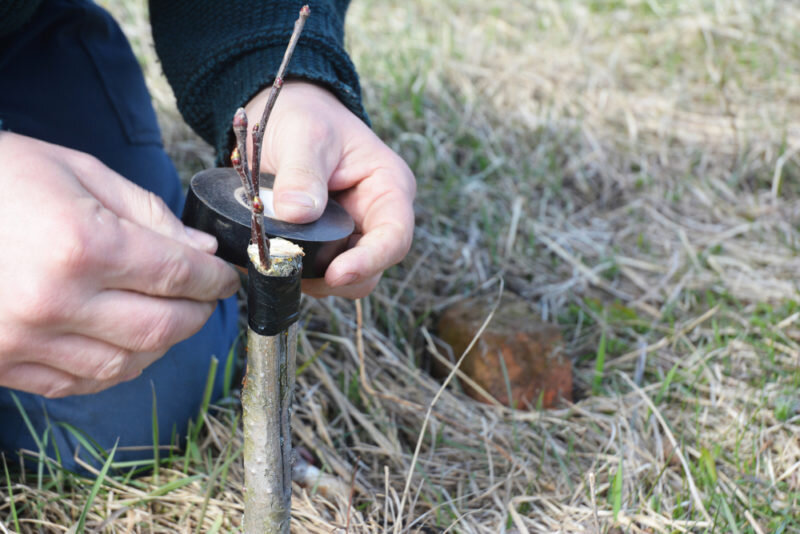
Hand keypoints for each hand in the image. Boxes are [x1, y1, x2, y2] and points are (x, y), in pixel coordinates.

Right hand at [0, 133, 239, 397]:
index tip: (227, 277)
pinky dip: (116, 366)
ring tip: (169, 317)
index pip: (178, 275)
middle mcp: (56, 301)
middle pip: (162, 328)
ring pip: (126, 364)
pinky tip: (124, 342)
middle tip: (207, 298)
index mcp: (81, 245)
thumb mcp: (75, 171)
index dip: (215, 280)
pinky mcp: (3, 363)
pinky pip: (80, 382)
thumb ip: (146, 212)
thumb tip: (201, 252)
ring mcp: (26, 340)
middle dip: (198, 314)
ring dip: (162, 344)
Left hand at [244, 81, 415, 297]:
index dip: (370, 261)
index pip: (395, 237)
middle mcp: (375, 218)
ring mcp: (350, 235)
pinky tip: (267, 256)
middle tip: (291, 266)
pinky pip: (315, 273)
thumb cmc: (306, 117)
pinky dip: (292, 271)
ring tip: (273, 255)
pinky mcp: (324, 246)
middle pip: (370, 269)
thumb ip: (302, 172)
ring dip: (309, 276)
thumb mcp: (303, 134)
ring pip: (341, 278)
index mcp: (388, 188)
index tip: (336, 273)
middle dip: (334, 276)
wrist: (284, 118)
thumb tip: (297, 213)